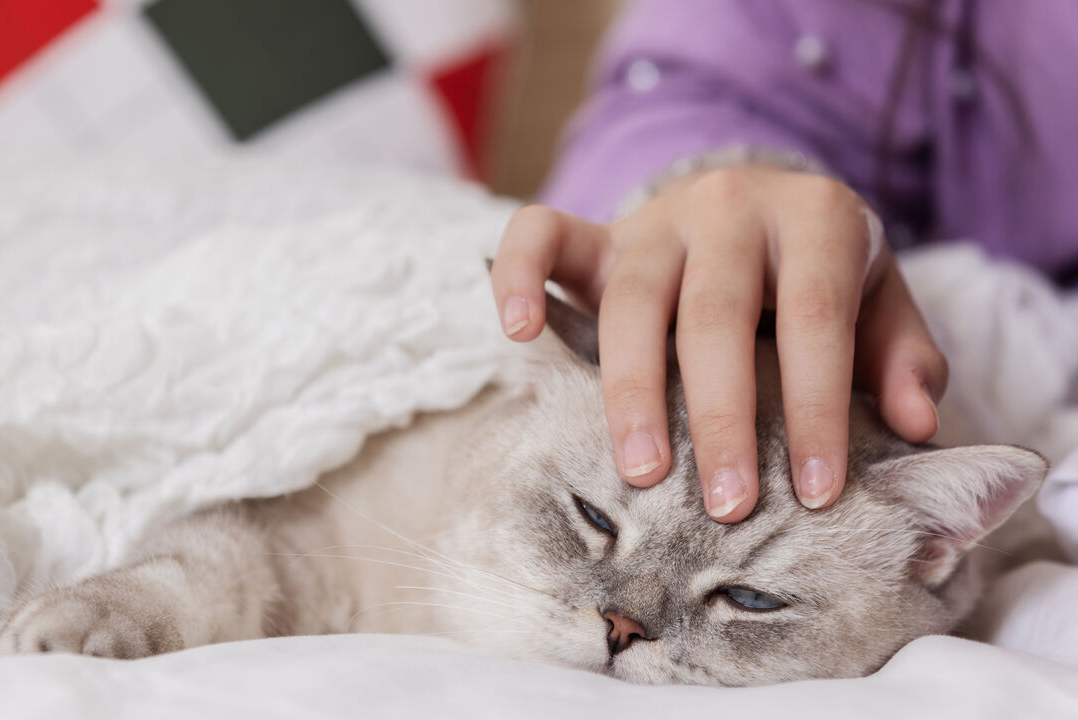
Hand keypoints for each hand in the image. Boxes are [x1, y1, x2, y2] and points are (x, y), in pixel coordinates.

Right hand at [490, 165, 945, 521]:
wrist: (759, 206)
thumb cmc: (821, 278)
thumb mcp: (880, 304)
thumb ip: (901, 357)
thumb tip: (915, 424)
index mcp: (815, 219)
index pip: (816, 318)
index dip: (814, 407)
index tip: (815, 493)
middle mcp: (730, 207)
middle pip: (717, 313)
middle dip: (721, 416)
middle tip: (727, 507)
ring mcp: (655, 219)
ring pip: (633, 299)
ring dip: (632, 390)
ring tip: (642, 474)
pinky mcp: (596, 233)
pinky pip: (540, 233)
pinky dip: (519, 277)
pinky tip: (516, 336)